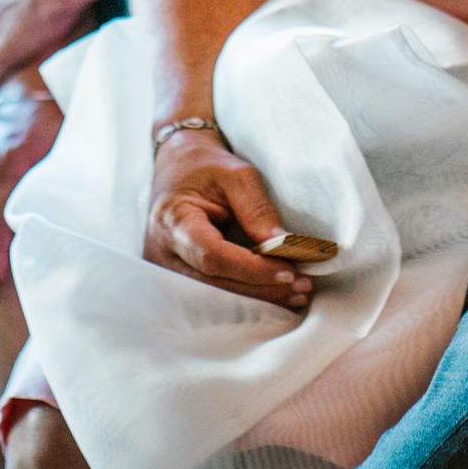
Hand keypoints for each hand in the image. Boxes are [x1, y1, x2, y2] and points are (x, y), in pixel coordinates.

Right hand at [143, 128, 311, 308]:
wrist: (177, 171)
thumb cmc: (206, 169)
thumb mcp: (237, 176)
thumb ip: (258, 210)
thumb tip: (283, 245)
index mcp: (173, 221)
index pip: (212, 256)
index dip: (252, 269)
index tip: (289, 271)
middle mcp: (163, 253)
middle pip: (216, 284)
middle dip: (262, 289)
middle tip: (303, 288)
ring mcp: (166, 272)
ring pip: (216, 297)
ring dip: (259, 299)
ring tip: (297, 295)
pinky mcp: (178, 281)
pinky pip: (214, 295)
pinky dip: (247, 296)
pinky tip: (276, 296)